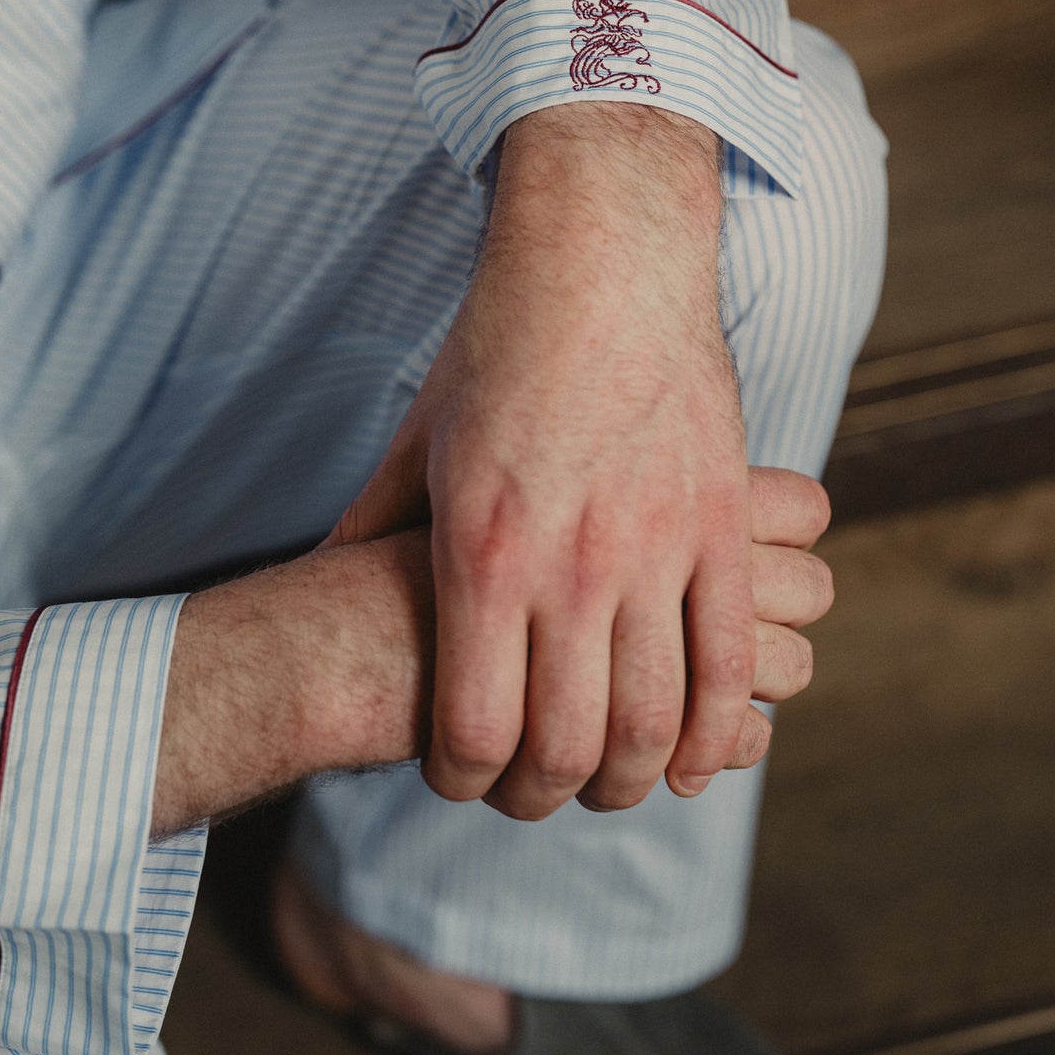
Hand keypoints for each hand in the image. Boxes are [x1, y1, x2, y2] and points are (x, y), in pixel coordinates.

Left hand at [326, 102, 830, 820]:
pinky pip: (731, 659)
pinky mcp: (721, 523)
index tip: (465, 780)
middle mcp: (571, 562)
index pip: (476, 728)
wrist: (604, 257)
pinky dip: (717, 729)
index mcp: (483, 550)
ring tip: (611, 780)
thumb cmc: (500, 345)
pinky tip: (695, 751)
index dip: (468, 781)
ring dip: (631, 777)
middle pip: (567, 747)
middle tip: (537, 795)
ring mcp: (657, 546)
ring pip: (655, 720)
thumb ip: (375, 525)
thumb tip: (324, 582)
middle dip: (546, 797)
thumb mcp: (419, 438)